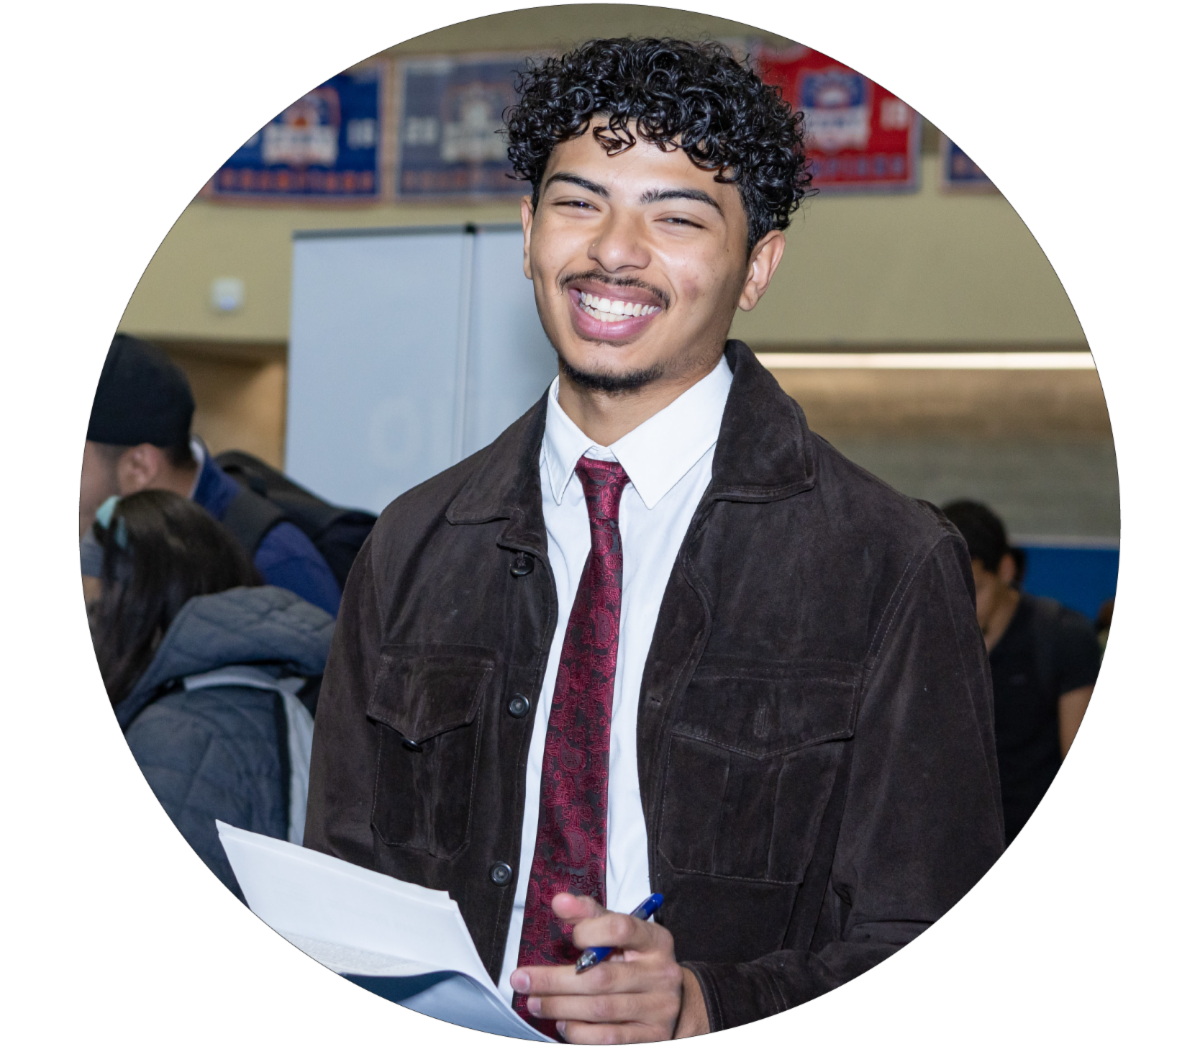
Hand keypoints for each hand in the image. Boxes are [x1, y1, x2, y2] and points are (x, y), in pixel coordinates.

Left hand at [510, 893, 709, 1042]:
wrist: (674, 1002)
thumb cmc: (637, 961)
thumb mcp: (622, 933)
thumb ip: (591, 915)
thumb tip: (560, 901)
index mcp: (655, 940)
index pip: (620, 928)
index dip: (588, 930)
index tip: (569, 936)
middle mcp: (660, 974)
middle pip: (602, 976)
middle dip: (554, 980)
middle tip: (522, 980)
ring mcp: (658, 1009)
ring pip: (600, 1009)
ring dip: (559, 1006)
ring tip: (535, 1002)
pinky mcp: (651, 1038)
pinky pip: (608, 1038)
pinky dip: (579, 1032)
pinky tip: (562, 1024)